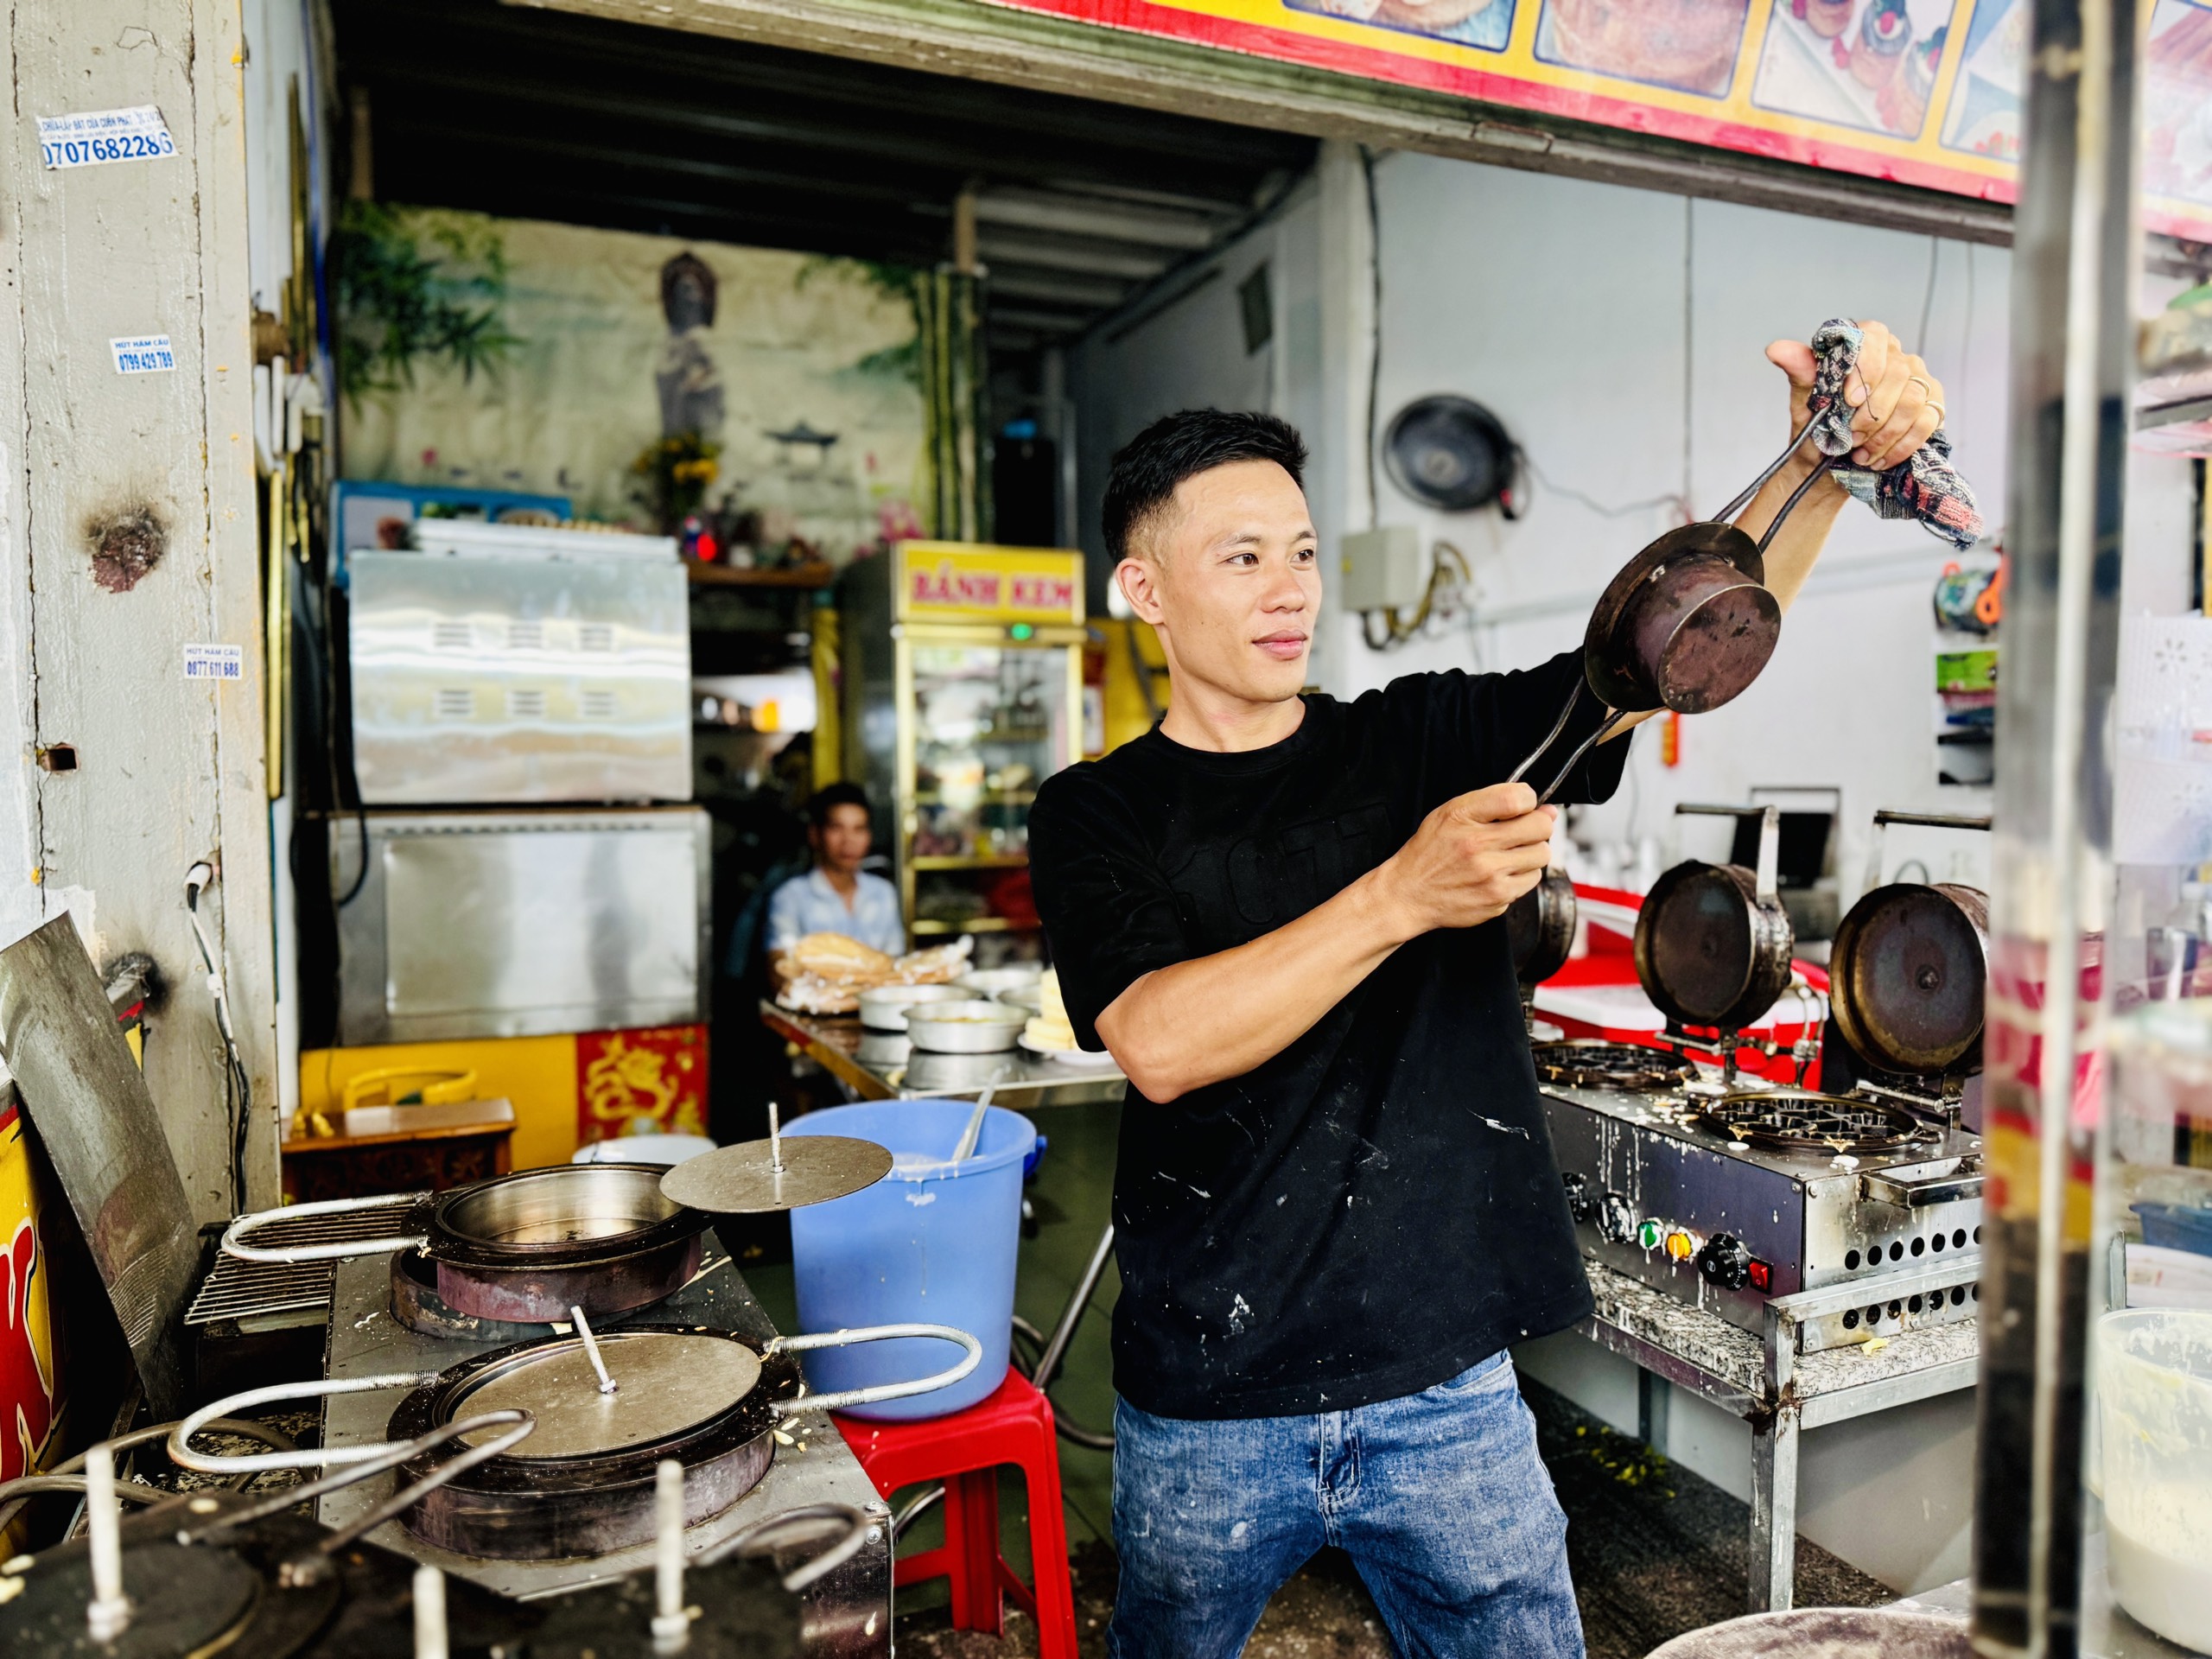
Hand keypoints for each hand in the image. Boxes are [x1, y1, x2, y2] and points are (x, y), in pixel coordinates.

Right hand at [1376, 782, 1556, 935]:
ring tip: (1509, 853)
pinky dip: (1522, 875)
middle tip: (1524, 830)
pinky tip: (1502, 873)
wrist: (1408, 894)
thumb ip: (1494, 801)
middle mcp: (1477, 845)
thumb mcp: (1449, 813)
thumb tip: (1546, 809)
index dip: (1529, 800)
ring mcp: (1489, 875)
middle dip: (1538, 825)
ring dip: (1531, 851)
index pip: (1518, 799)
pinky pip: (1531, 880)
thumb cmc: (1429, 852)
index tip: (1525, 806)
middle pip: (1540, 827)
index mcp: (1462, 817)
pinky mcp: (1497, 899)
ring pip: (1541, 854)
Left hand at [1765, 320, 1946, 470]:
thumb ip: (1800, 372)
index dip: (1866, 368)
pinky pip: (1928, 421)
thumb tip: (1776, 349)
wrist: (1828, 465)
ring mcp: (1918, 380)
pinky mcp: (1932, 406)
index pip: (1875, 336)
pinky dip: (1901, 445)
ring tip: (1861, 451)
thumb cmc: (1816, 427)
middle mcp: (1895, 356)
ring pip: (1914, 399)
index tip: (1849, 400)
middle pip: (1899, 372)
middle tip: (1850, 436)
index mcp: (1863, 345)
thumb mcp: (1805, 402)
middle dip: (1872, 412)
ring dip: (1884, 433)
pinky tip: (1879, 459)